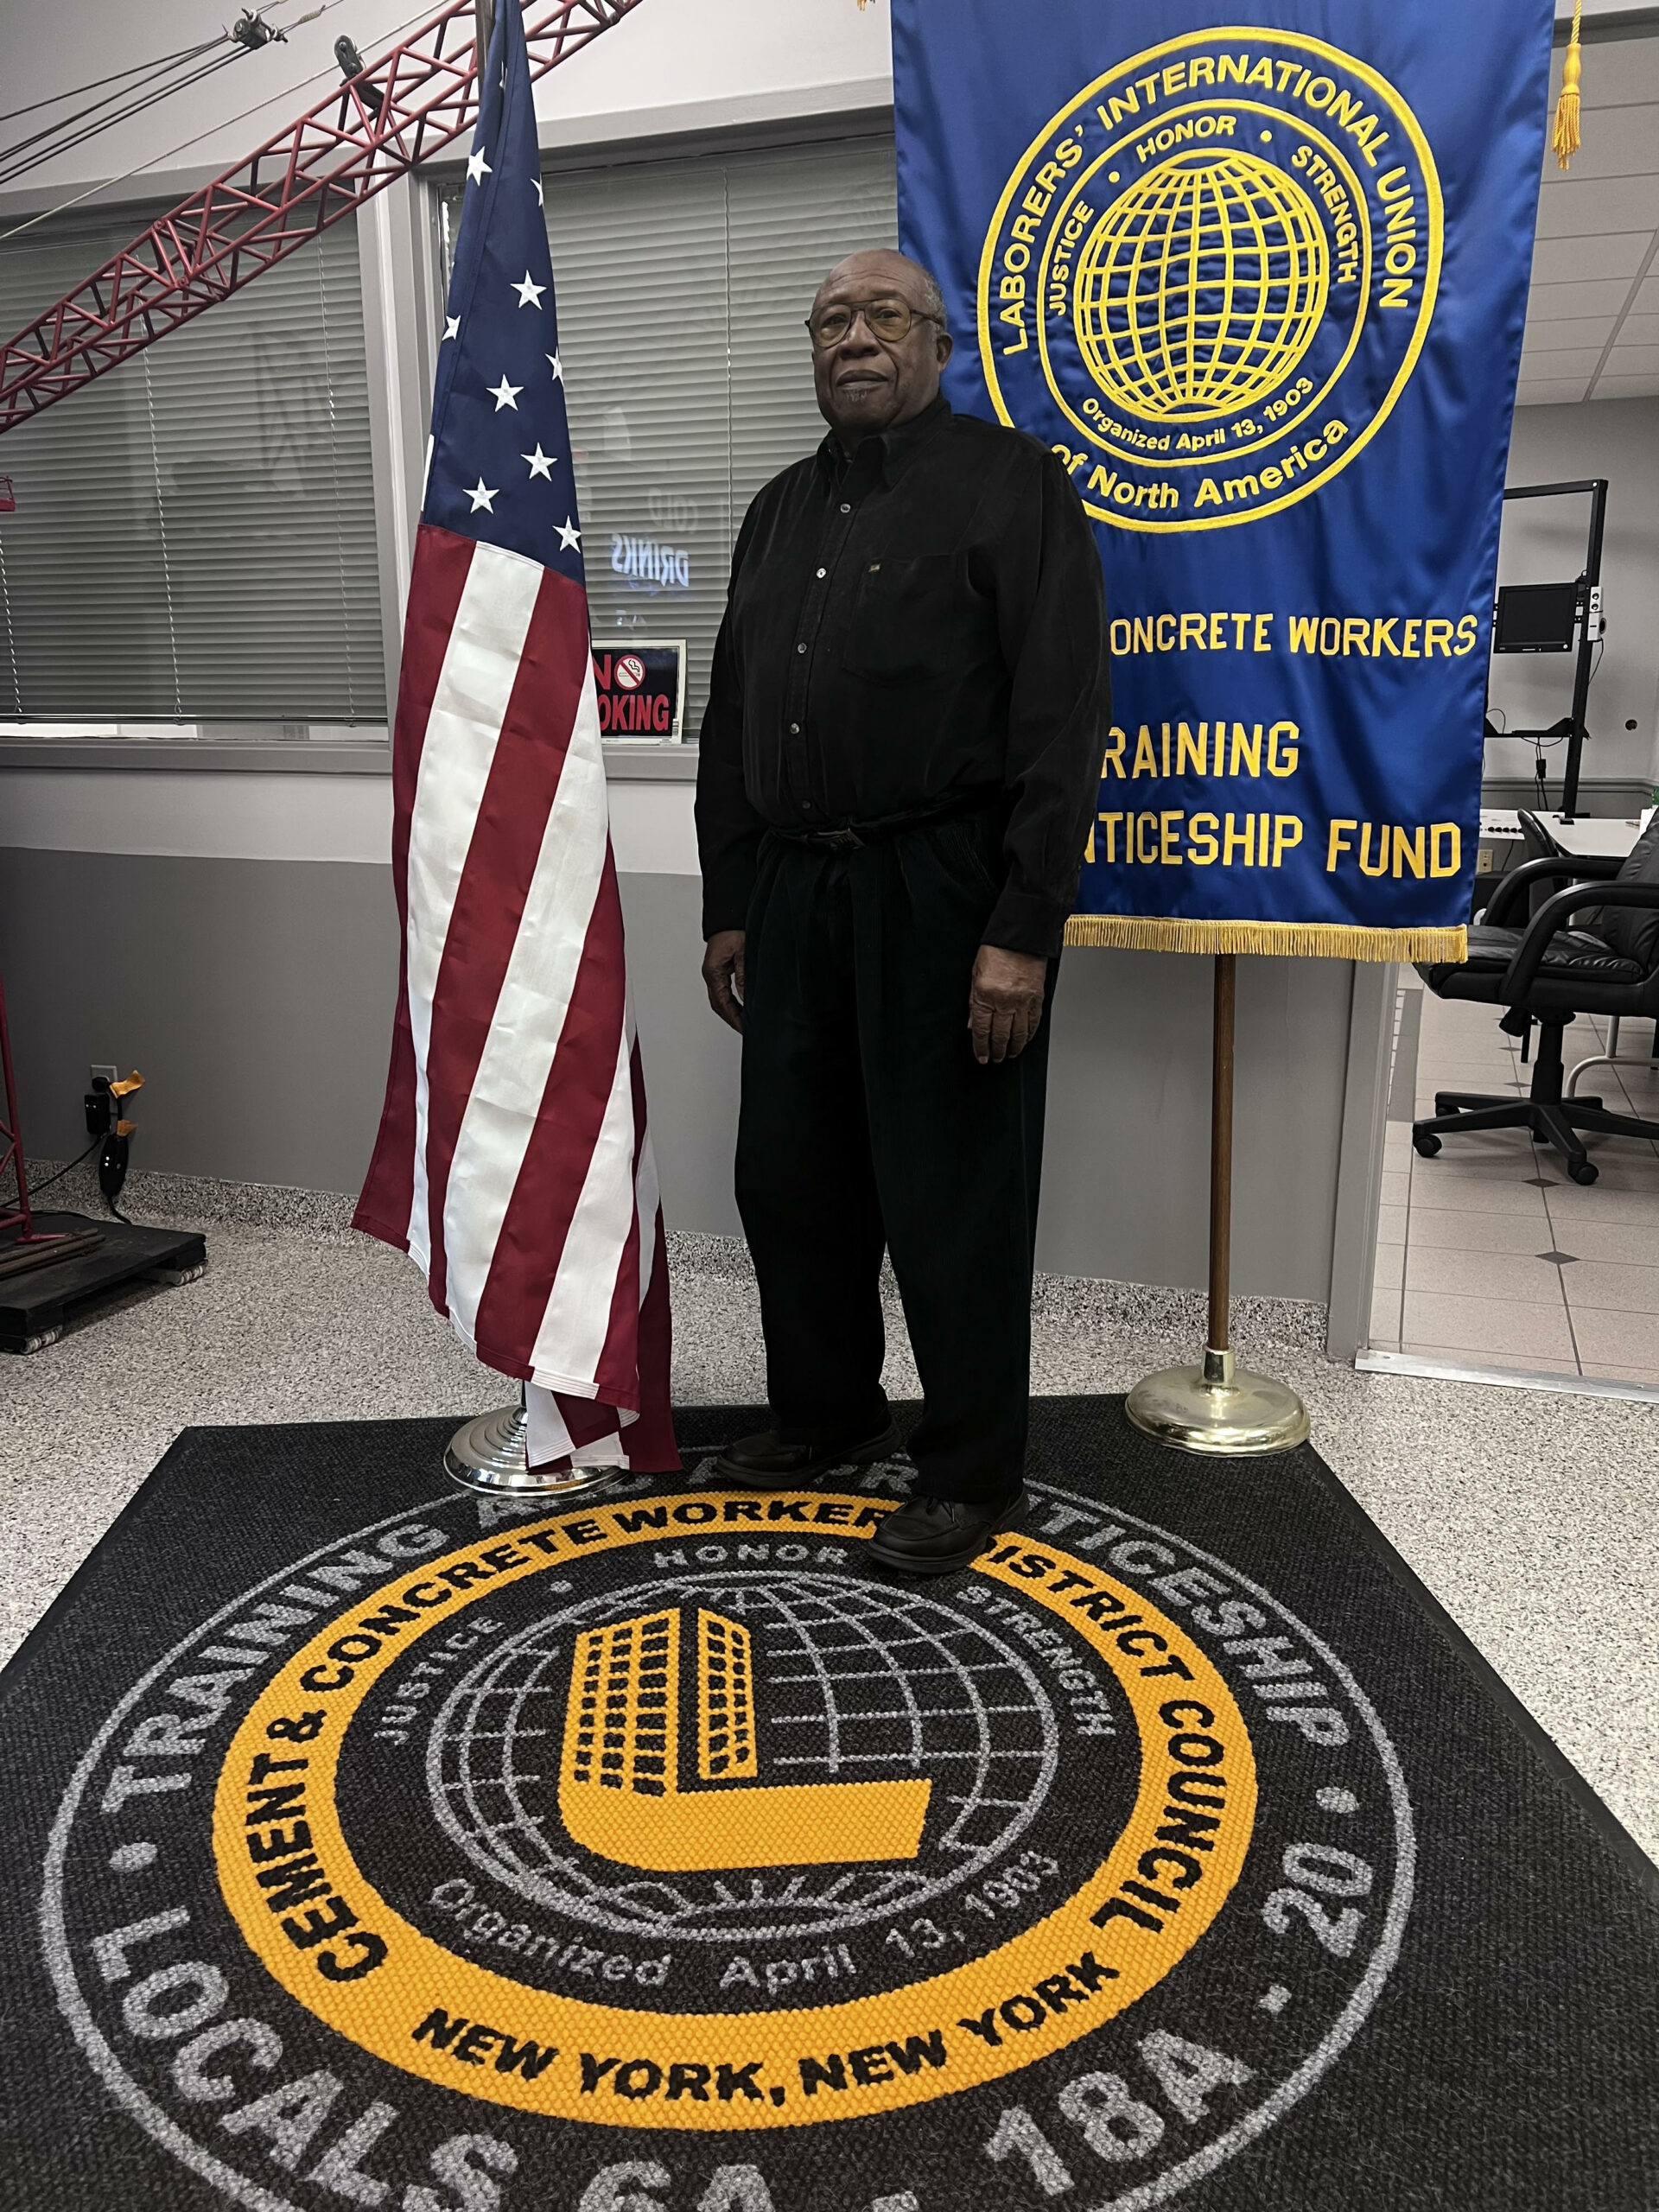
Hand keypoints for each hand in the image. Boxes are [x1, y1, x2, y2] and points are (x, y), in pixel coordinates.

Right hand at [702, 929, 745, 1032]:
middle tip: (746, 1030)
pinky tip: (742, 1006)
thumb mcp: (743, 953)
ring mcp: (714, 972)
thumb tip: (747, 1000)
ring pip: (721, 999)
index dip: (734, 1018)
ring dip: (732, 1011)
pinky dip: (733, 1001)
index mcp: (713, 972)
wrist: (729, 913)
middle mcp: (711, 974)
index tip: (745, 1029)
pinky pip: (724, 991)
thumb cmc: (734, 928)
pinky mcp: (720, 968)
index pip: (723, 1003)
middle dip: (732, 1019)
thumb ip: (744, 978)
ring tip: (746, 1022)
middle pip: (719, 1005)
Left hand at [967, 944, 1047, 1064]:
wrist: (1021, 936)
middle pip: (1000, 1035)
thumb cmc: (996, 951)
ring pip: (1019, 1033)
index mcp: (985, 995)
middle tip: (995, 1059)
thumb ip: (974, 1002)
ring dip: (1014, 1047)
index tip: (982, 1057)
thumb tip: (973, 1024)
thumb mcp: (975, 975)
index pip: (982, 1030)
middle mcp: (1004, 1000)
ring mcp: (1022, 1000)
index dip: (981, 1047)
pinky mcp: (1037, 997)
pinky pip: (1033, 1022)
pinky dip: (1029, 1034)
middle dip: (997, 1051)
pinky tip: (1025, 1040)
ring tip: (1010, 1054)